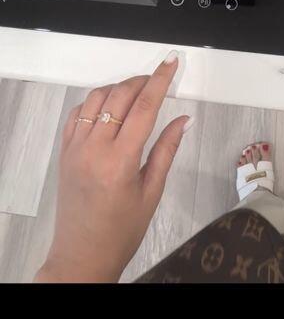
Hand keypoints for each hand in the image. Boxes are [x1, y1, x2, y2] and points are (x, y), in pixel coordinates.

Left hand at [34, 51, 191, 282]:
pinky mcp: (65, 151)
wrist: (83, 255)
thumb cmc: (120, 231)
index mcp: (120, 161)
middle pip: (119, 96)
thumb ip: (167, 150)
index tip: (170, 63)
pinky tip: (109, 106)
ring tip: (136, 92)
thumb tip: (184, 120)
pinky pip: (77, 113)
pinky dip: (94, 102)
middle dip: (142, 80)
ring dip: (118, 88)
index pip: (144, 107)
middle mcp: (94, 149)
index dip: (160, 80)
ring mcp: (75, 148)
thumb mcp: (152, 192)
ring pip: (96, 98)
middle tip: (158, 78)